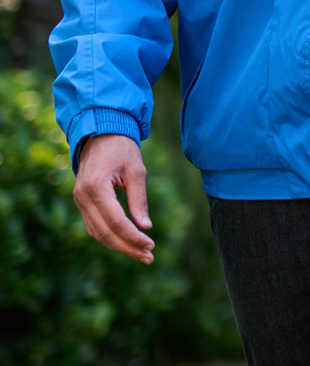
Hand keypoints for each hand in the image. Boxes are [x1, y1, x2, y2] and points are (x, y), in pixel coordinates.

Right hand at [73, 134, 154, 263]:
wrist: (100, 131)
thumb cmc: (121, 147)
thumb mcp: (136, 169)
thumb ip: (139, 199)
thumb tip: (146, 227)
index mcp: (96, 186)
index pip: (115, 221)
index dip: (133, 237)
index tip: (151, 245)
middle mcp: (83, 196)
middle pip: (104, 232)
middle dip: (127, 247)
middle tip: (149, 257)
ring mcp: (79, 200)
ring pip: (97, 233)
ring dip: (119, 246)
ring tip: (141, 254)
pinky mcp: (81, 201)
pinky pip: (94, 225)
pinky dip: (110, 236)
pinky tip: (127, 241)